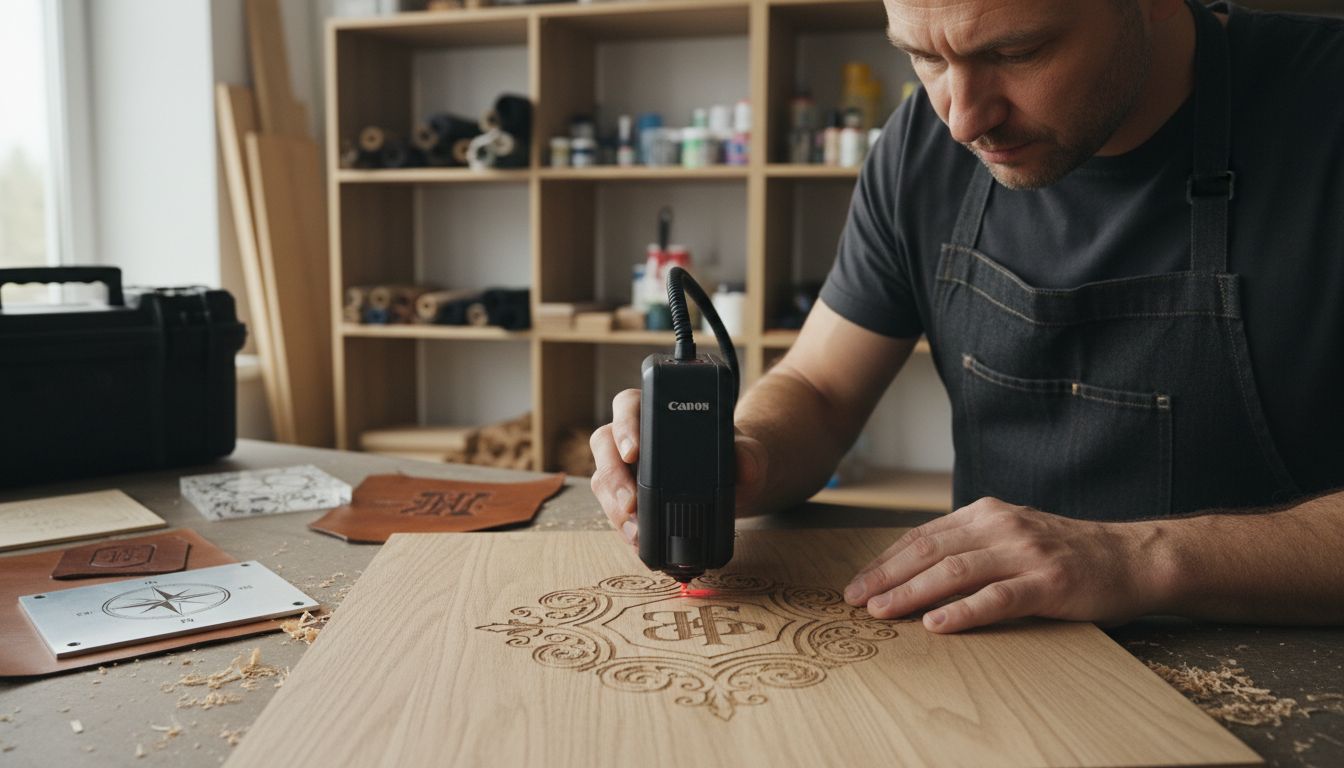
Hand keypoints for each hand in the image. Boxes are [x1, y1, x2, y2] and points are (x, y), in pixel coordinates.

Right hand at [589, 388, 768, 547]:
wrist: (732, 483)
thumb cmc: (733, 456)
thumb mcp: (746, 452)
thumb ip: (749, 454)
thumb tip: (746, 465)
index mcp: (655, 408)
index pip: (628, 405)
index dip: (624, 427)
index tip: (633, 453)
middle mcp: (631, 432)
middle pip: (605, 445)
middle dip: (614, 477)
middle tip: (630, 504)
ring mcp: (623, 464)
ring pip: (603, 479)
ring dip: (614, 507)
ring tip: (636, 532)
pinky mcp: (624, 493)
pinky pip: (612, 506)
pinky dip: (623, 525)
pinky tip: (637, 539)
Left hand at [842, 497, 1164, 632]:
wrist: (1133, 558)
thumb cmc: (1066, 554)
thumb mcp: (1012, 534)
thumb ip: (971, 544)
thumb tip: (915, 568)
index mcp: (986, 514)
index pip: (923, 536)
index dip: (886, 560)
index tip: (857, 582)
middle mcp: (1001, 526)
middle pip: (929, 550)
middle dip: (887, 575)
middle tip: (855, 599)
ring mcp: (1025, 553)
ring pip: (955, 571)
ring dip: (912, 592)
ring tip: (882, 610)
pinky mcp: (1048, 583)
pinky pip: (997, 597)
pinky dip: (963, 611)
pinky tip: (936, 624)